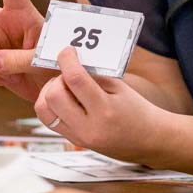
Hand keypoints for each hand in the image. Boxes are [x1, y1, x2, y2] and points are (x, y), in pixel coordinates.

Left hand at [34, 46, 164, 161]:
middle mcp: (88, 128)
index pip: (75, 79)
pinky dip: (52, 105)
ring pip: (43, 110)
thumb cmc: (137, 111)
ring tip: (66, 89)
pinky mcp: (73, 141)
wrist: (149, 141)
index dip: (67, 60)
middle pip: (53, 96)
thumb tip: (70, 62)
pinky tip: (66, 100)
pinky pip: (49, 120)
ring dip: (49, 93)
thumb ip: (93, 75)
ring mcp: (78, 137)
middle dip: (57, 78)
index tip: (67, 51)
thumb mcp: (119, 87)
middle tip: (70, 75)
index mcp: (105, 110)